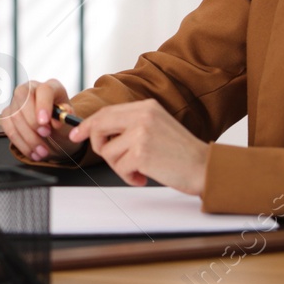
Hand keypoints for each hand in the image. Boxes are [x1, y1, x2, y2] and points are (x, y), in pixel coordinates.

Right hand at [0, 79, 80, 161]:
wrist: (56, 137)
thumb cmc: (63, 126)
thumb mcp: (70, 124)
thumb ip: (65, 120)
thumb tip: (56, 121)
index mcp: (51, 87)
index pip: (44, 90)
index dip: (43, 105)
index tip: (45, 122)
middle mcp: (32, 89)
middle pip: (23, 97)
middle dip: (32, 120)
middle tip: (45, 135)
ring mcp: (17, 101)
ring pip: (15, 115)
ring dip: (28, 137)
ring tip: (43, 151)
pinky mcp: (8, 114)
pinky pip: (8, 128)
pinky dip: (20, 143)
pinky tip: (32, 152)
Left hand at [67, 100, 210, 195]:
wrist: (206, 167)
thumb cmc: (181, 153)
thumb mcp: (157, 127)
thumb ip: (131, 124)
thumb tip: (99, 132)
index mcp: (146, 106)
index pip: (107, 112)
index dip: (88, 124)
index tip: (77, 134)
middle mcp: (142, 115)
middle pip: (99, 126)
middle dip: (98, 146)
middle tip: (112, 159)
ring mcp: (141, 132)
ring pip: (108, 152)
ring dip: (120, 166)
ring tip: (140, 169)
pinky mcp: (142, 152)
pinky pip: (119, 167)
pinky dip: (129, 176)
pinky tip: (144, 176)